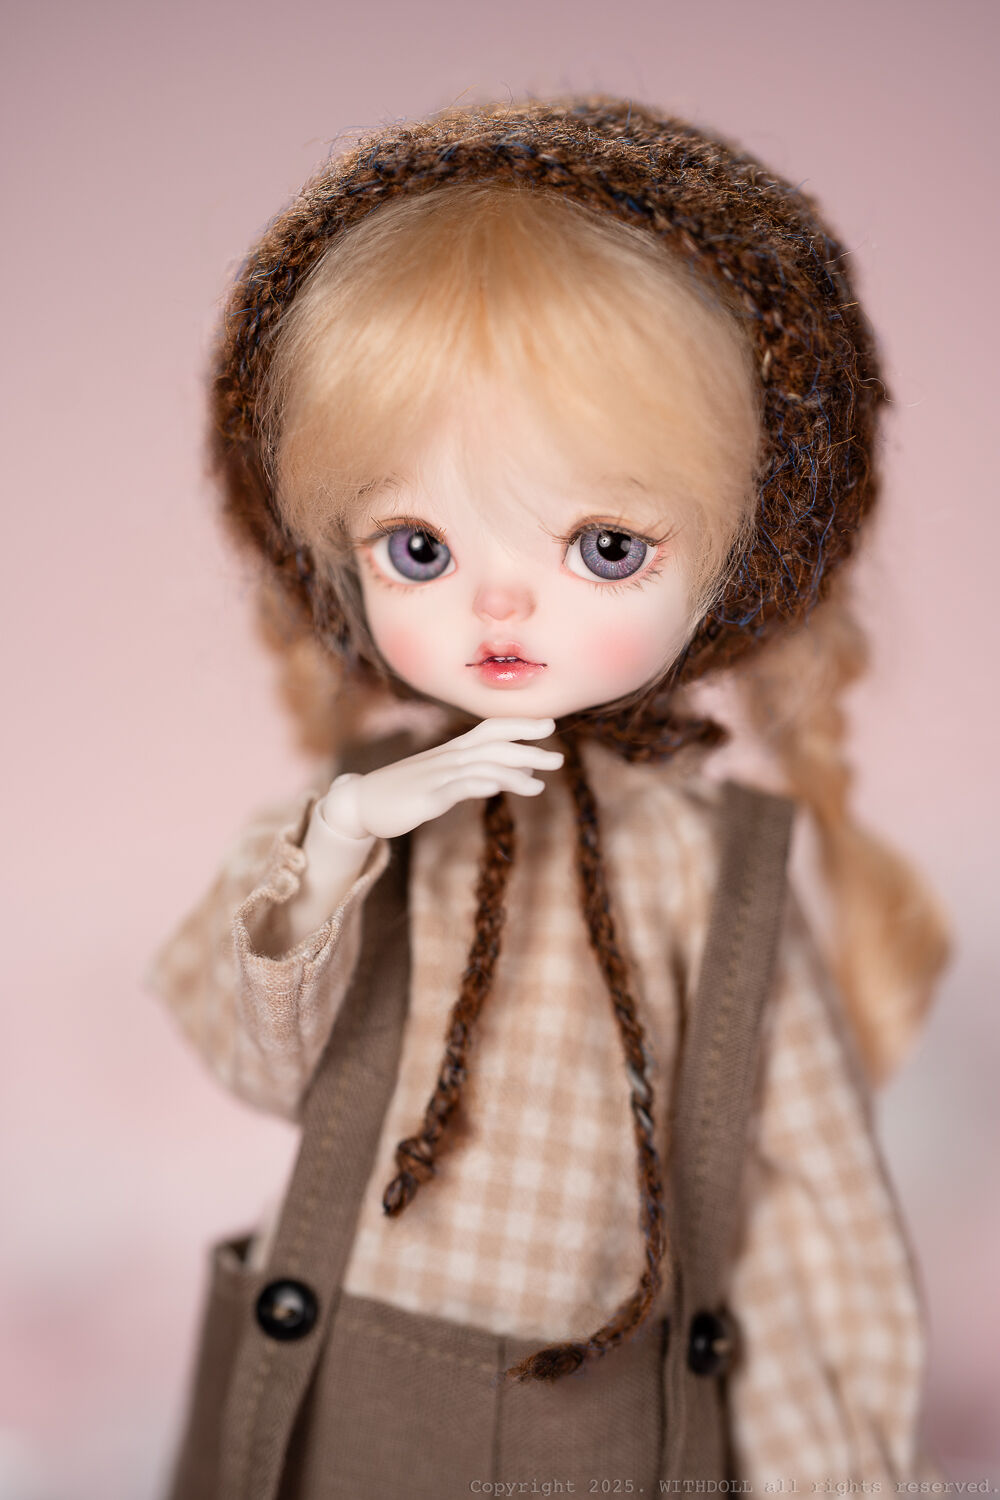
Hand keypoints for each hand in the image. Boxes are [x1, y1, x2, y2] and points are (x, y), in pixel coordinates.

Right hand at [318, 717, 563, 839]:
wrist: (361, 803)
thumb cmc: (404, 791)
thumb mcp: (445, 779)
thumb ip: (480, 772)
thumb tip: (518, 771)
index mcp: (453, 751)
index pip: (492, 729)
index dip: (520, 724)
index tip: (550, 725)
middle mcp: (449, 758)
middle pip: (494, 746)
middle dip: (528, 750)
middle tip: (559, 759)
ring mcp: (437, 776)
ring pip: (481, 767)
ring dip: (513, 773)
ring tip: (540, 785)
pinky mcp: (426, 798)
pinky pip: (456, 788)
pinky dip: (478, 785)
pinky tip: (496, 789)